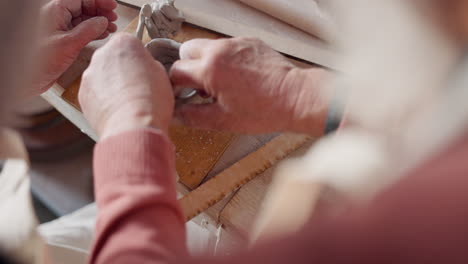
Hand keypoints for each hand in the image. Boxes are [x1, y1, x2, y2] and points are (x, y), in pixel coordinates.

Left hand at [37, 0, 117, 92]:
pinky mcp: (62, 40)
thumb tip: (102, 21)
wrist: (27, 78)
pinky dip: (93, 31)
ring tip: (110, 27)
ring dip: (98, 22)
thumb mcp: (69, 44)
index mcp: (54, 11)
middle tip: (113, 17)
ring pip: (82, 18)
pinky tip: (101, 34)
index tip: (111, 5)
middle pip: (82, 6)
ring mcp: (59, 28)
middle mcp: (56, 17)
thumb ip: (88, 30)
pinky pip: (80, 30)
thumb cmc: (39, 61)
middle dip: (100, 11)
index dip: (98, 1)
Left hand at [79, 33, 174, 139]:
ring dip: (112, 86)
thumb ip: (150, 65)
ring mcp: (89, 75)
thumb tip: (146, 69)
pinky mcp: (81, 95)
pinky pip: (94, 94)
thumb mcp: (162, 75)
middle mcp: (102, 54)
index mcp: (124, 43)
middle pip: (113, 58)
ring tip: (127, 103)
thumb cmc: (151, 101)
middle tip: (138, 87)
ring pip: (102, 76)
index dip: (140, 59)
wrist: (132, 127)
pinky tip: (117, 111)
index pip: (130, 43)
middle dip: (123, 70)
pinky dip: (103, 101)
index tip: (145, 70)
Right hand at [170, 37, 327, 133]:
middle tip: (199, 86)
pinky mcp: (249, 41)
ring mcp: (235, 43)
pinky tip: (237, 76)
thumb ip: (193, 116)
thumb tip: (177, 114)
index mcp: (210, 69)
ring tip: (220, 83)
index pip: (176, 71)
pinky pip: (227, 46)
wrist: (295, 98)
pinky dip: (226, 58)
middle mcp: (220, 50)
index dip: (174, 86)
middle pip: (187, 51)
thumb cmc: (264, 111)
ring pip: (208, 46)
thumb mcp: (223, 120)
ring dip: (206, 62)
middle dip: (188, 68)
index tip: (181, 95)